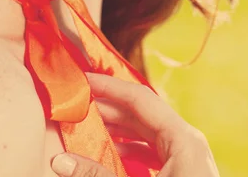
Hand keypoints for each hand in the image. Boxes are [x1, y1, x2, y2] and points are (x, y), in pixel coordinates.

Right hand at [51, 72, 219, 176]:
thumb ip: (98, 176)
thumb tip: (60, 161)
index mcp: (183, 138)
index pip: (140, 98)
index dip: (109, 87)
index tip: (82, 80)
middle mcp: (187, 142)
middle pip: (142, 114)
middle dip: (109, 108)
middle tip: (78, 104)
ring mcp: (187, 159)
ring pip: (147, 133)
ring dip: (117, 128)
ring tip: (88, 127)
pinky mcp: (183, 174)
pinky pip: (152, 151)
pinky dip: (129, 149)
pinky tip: (109, 153)